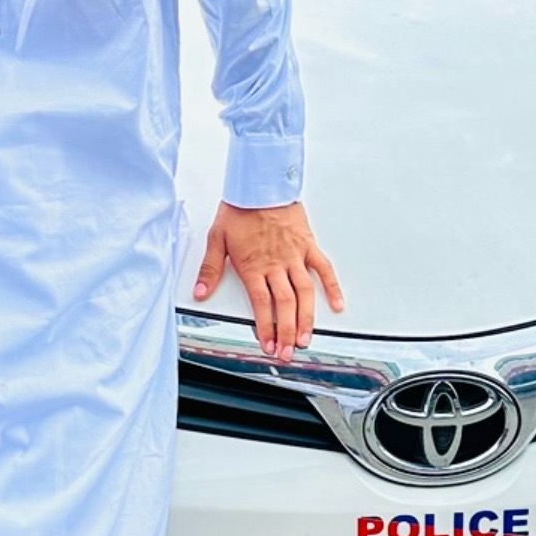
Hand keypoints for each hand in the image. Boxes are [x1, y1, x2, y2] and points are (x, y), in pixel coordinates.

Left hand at [193, 200, 344, 356]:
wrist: (260, 183)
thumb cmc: (240, 209)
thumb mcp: (216, 238)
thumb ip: (209, 269)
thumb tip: (199, 291)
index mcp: (253, 266)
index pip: (262, 305)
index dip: (266, 328)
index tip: (268, 344)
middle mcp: (276, 264)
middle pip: (284, 304)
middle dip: (287, 332)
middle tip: (289, 352)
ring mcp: (294, 256)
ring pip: (304, 293)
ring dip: (307, 318)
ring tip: (307, 338)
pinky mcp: (307, 245)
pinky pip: (323, 269)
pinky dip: (332, 287)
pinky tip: (336, 304)